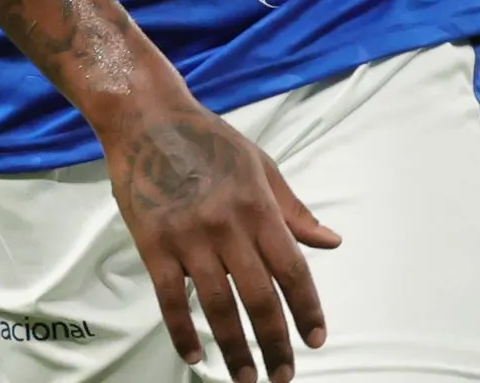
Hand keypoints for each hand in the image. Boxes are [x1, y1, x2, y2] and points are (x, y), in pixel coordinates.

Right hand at [101, 96, 340, 382]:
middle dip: (275, 342)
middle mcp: (228, 227)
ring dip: (234, 347)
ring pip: (217, 306)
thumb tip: (331, 242)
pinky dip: (183, 332)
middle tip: (282, 375)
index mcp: (260, 208)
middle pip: (259, 297)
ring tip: (245, 377)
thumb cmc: (211, 142)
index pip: (292, 270)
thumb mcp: (262, 167)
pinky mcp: (153, 246)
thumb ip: (294, 211)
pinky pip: (170, 300)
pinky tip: (196, 356)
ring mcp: (189, 239)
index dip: (307, 309)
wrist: (148, 121)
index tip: (316, 339)